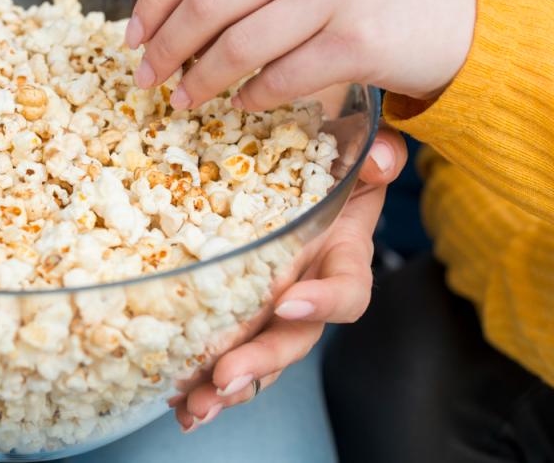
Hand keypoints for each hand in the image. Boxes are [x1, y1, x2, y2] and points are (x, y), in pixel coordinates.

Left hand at [126, 0, 476, 109]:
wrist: (465, 21)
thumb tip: (173, 13)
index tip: (132, 34)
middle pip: (208, 0)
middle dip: (164, 46)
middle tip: (145, 79)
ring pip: (238, 44)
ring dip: (199, 81)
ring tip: (183, 100)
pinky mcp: (359, 40)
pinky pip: (280, 78)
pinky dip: (250, 98)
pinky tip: (240, 106)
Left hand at [171, 126, 407, 431]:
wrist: (303, 165)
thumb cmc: (331, 158)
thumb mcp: (357, 147)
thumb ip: (375, 155)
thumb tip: (378, 159)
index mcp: (342, 256)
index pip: (347, 290)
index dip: (323, 301)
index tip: (289, 302)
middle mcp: (309, 291)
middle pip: (293, 339)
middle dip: (259, 361)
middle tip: (225, 377)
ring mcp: (273, 307)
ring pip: (257, 356)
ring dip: (226, 386)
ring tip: (193, 408)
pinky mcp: (238, 311)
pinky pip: (224, 350)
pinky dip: (200, 377)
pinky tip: (175, 400)